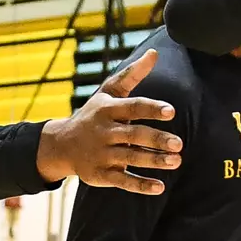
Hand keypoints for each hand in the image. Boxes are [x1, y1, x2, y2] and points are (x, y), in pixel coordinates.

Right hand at [36, 49, 181, 191]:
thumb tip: (155, 52)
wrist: (61, 144)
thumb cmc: (93, 114)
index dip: (151, 109)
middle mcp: (104, 132)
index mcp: (108, 110)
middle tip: (179, 143)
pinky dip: (140, 185)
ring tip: (176, 161)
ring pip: (130, 158)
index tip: (171, 111)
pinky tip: (160, 187)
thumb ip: (132, 74)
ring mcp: (102, 154)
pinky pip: (122, 181)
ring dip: (153, 161)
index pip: (132, 108)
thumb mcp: (108, 93)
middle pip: (133, 135)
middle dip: (156, 139)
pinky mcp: (100, 174)